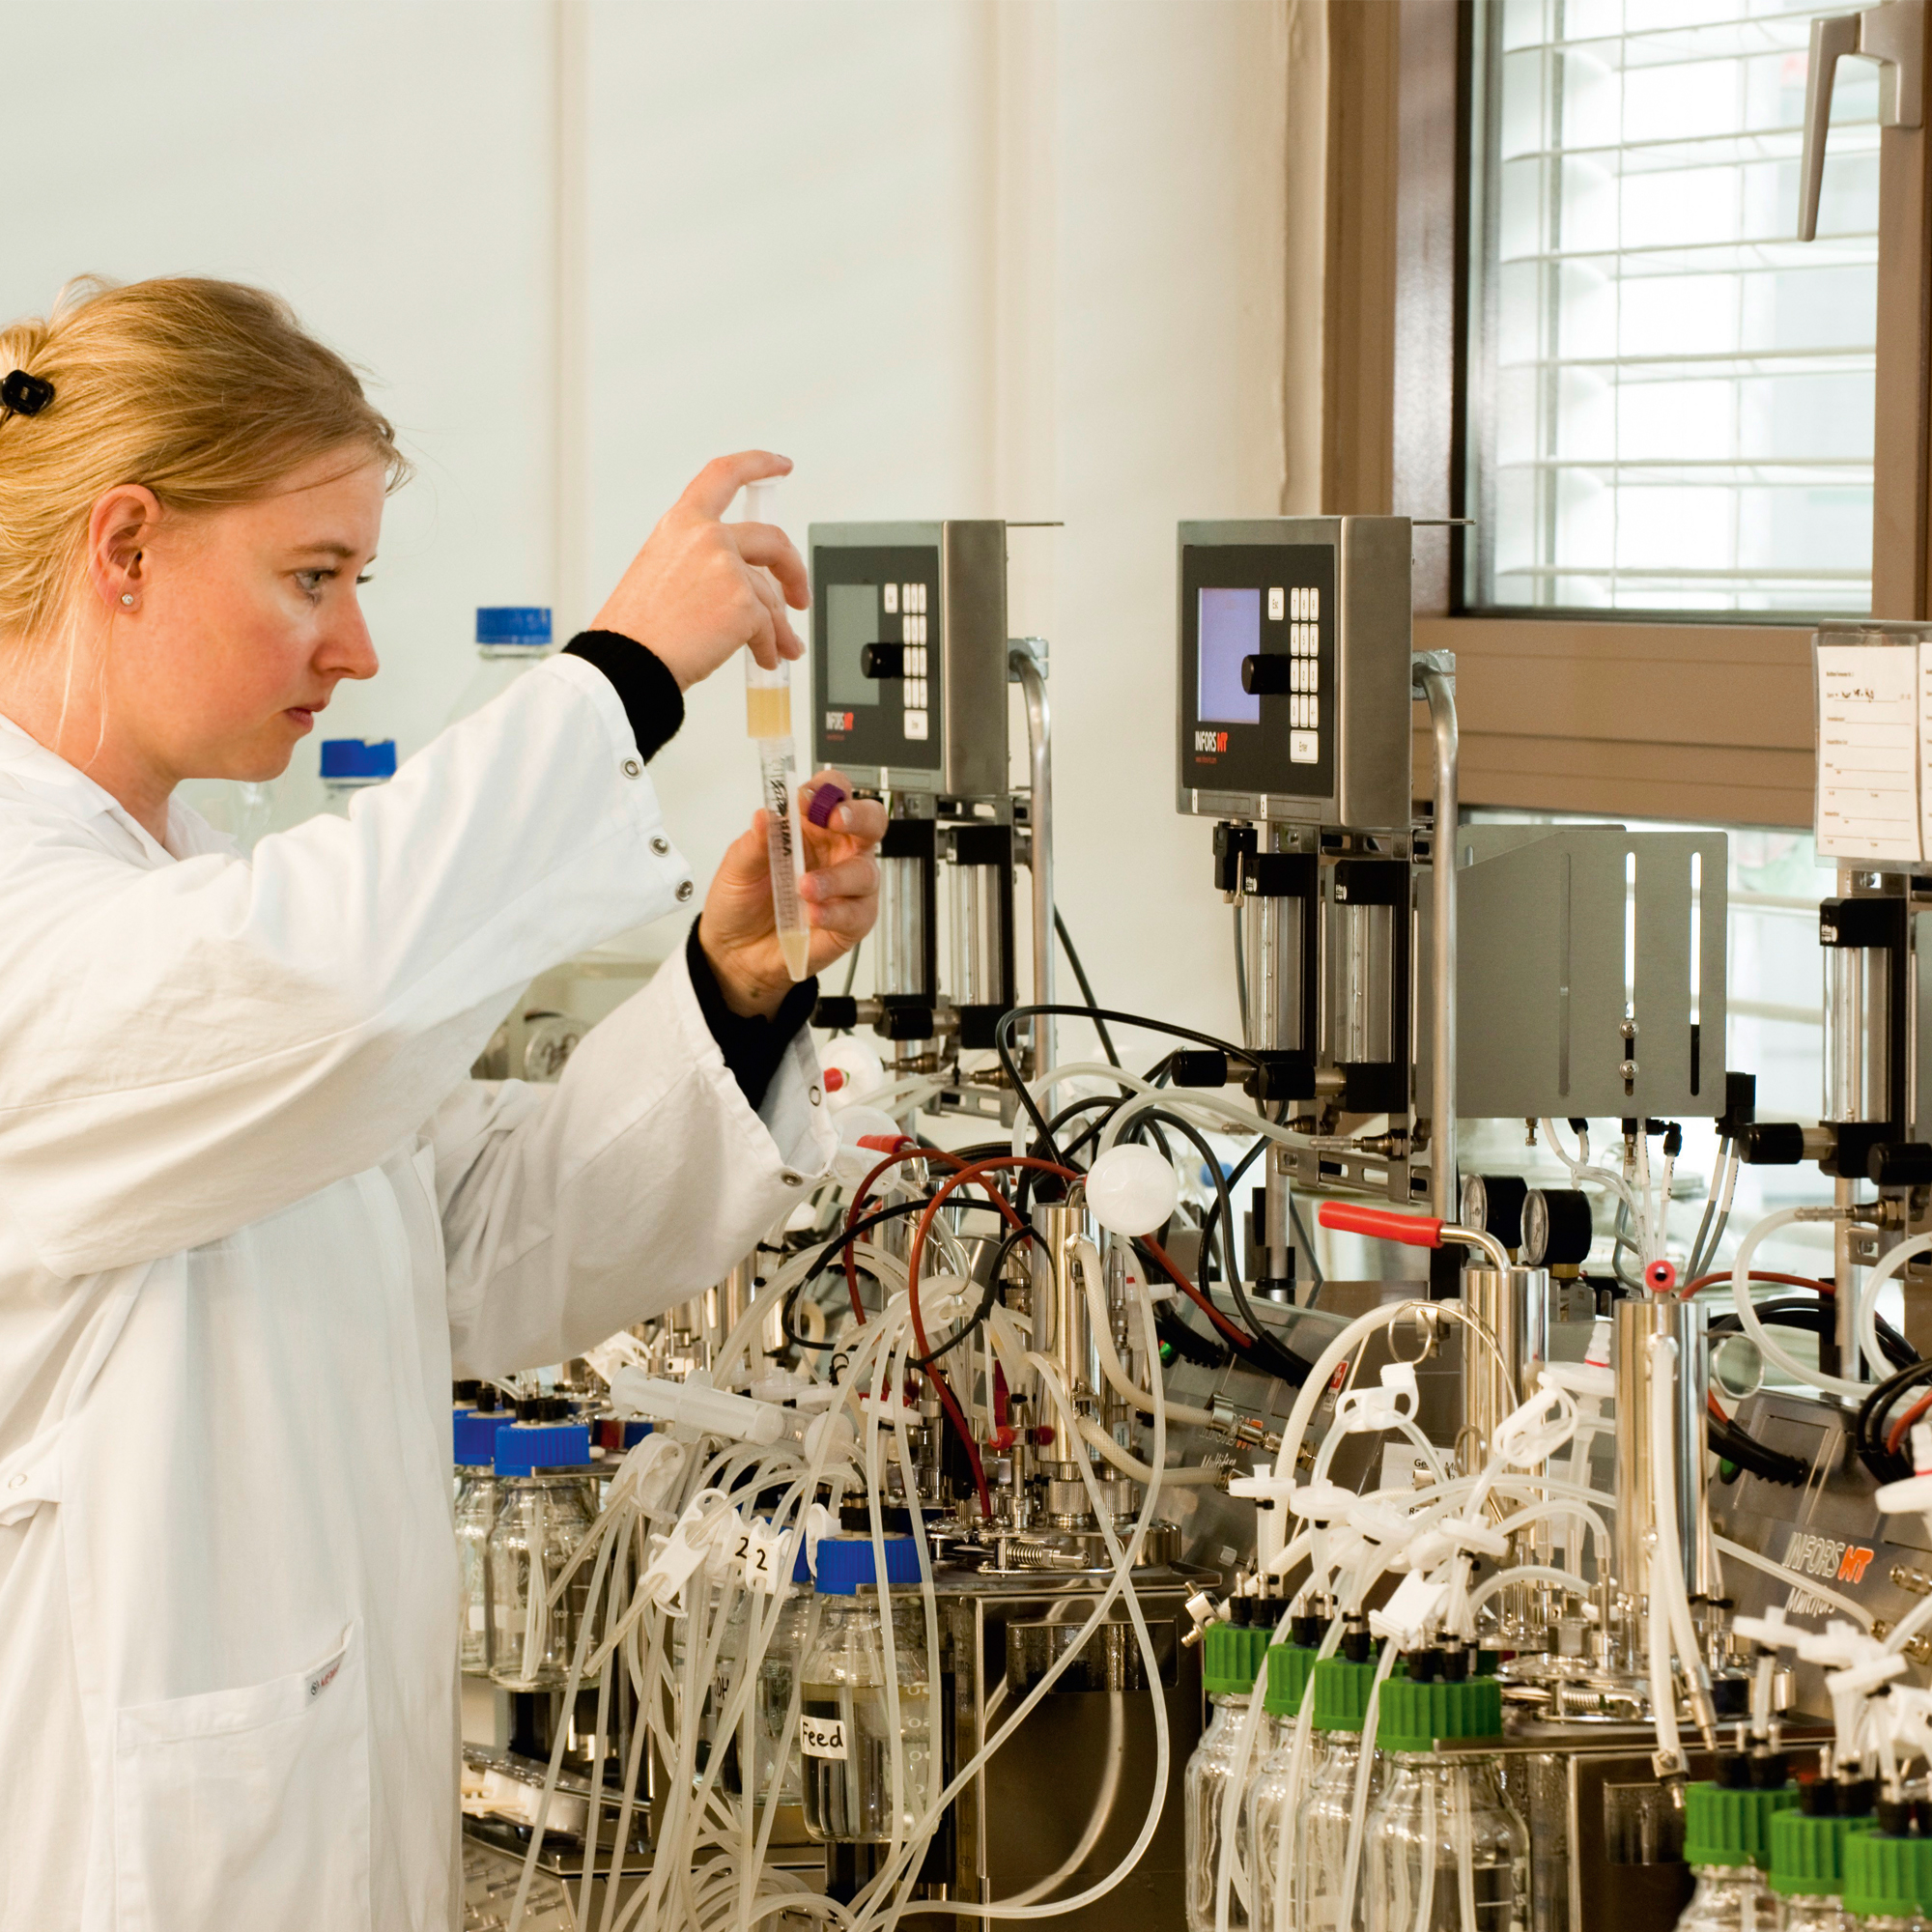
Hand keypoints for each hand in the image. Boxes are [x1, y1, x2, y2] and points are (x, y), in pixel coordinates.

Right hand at [591, 451, 808, 690]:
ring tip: (779, 648)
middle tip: (798, 596)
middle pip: (773, 541)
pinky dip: (769, 647)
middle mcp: (706, 537)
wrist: (629, 662)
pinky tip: (765, 658)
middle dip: (794, 572)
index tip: (781, 465)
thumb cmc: (637, 628)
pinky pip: (768, 627)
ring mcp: (727, 568)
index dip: (758, 464)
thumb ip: (702, 563)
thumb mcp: (660, 572)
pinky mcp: (743, 604)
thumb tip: (744, 587)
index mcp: (681, 524)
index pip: (724, 474)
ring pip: (770, 596)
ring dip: (779, 628)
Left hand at [698, 771, 886, 1017]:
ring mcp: (847, 887)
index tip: (806, 798)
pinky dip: (835, 912)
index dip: (827, 789)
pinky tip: (813, 915)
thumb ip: (755, 841)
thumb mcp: (737, 868)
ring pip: (865, 871)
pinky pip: (857, 913)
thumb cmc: (741, 902)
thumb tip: (765, 815)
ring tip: (804, 888)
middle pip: (870, 822)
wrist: (735, 953)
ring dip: (835, 877)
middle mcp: (836, 852)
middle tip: (835, 820)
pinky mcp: (851, 922)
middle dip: (859, 816)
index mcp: (810, 828)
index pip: (833, 793)